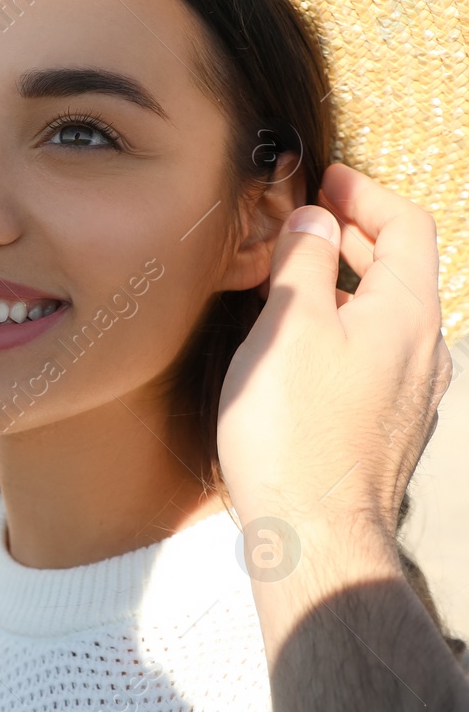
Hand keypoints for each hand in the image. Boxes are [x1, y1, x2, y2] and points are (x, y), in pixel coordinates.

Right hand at [217, 160, 466, 711]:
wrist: (315, 531)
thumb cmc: (294, 428)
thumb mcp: (287, 329)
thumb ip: (303, 265)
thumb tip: (312, 219)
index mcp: (407, 313)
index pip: (409, 228)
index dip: (367, 195)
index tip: (326, 180)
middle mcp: (424, 348)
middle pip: (403, 269)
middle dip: (356, 235)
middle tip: (305, 220)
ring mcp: (412, 391)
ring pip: (388, 313)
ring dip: (348, 282)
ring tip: (295, 276)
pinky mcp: (388, 424)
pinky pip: (376, 352)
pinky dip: (346, 324)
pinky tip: (303, 341)